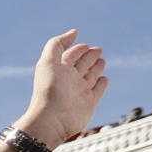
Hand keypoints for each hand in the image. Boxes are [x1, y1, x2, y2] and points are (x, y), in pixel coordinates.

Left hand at [19, 29, 108, 145]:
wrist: (53, 119)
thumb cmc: (49, 89)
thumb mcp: (48, 62)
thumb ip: (57, 44)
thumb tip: (74, 32)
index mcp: (59, 70)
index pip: (70, 55)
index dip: (77, 49)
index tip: (84, 45)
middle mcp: (69, 80)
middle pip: (82, 64)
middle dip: (89, 56)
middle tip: (97, 50)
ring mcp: (80, 91)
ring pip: (91, 75)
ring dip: (96, 67)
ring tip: (100, 61)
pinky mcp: (89, 102)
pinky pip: (98, 90)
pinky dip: (101, 83)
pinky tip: (103, 79)